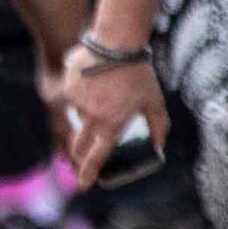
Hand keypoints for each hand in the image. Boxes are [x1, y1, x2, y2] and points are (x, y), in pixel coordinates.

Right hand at [56, 53, 166, 178]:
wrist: (116, 43)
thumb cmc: (138, 73)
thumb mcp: (154, 101)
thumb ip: (158, 127)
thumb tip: (159, 147)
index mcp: (112, 124)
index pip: (97, 157)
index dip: (89, 173)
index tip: (84, 185)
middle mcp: (91, 117)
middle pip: (78, 146)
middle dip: (80, 156)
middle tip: (84, 158)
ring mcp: (77, 103)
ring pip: (79, 117)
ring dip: (89, 114)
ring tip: (106, 93)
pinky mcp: (68, 88)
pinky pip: (73, 98)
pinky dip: (83, 93)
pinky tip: (96, 80)